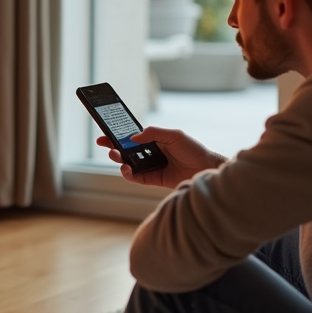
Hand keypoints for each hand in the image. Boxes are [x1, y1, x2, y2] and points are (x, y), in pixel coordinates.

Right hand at [96, 126, 226, 189]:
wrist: (207, 169)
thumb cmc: (194, 150)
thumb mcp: (174, 135)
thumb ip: (153, 133)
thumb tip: (133, 137)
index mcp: (154, 140)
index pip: (131, 137)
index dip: (117, 135)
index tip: (105, 133)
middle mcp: (150, 153)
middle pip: (126, 150)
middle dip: (113, 147)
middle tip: (105, 144)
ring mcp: (151, 166)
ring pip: (128, 164)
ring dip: (118, 160)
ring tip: (116, 156)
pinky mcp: (154, 180)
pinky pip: (136, 177)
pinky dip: (128, 174)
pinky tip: (126, 169)